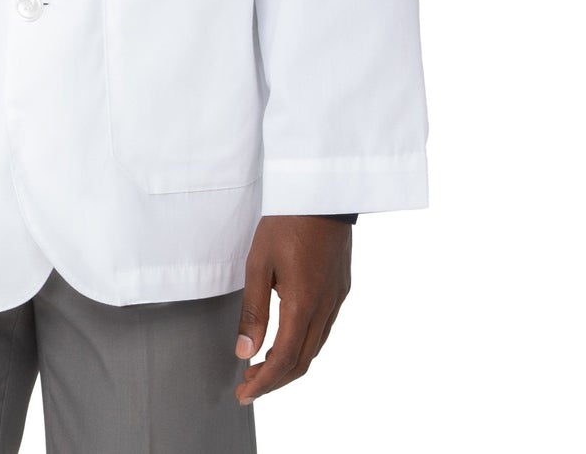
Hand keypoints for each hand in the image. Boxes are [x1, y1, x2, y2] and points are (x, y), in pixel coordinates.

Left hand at [234, 215, 351, 403]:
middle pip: (302, 361)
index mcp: (303, 303)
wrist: (321, 191)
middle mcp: (325, 307)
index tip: (244, 393)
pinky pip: (323, 329)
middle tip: (249, 386)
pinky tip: (286, 339)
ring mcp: (337, 299)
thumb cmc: (285, 222)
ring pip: (315, 348)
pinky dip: (303, 345)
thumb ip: (253, 310)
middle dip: (274, 381)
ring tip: (262, 367)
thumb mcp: (259, 263)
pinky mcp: (341, 289)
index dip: (263, 382)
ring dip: (289, 365)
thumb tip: (245, 352)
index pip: (283, 359)